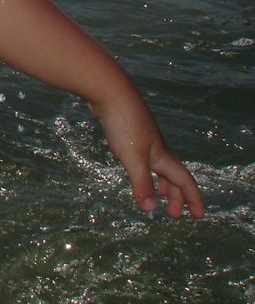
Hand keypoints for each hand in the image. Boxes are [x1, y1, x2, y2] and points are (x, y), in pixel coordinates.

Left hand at [93, 96, 204, 218]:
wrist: (110, 91)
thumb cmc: (124, 124)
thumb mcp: (132, 158)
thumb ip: (142, 184)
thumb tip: (150, 210)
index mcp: (162, 156)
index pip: (184, 181)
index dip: (193, 199)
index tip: (198, 216)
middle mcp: (156, 147)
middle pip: (172, 175)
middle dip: (175, 196)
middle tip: (173, 215)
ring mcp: (143, 137)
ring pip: (157, 164)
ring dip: (161, 182)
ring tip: (159, 194)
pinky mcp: (128, 130)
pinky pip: (143, 155)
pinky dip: (145, 168)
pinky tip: (135, 166)